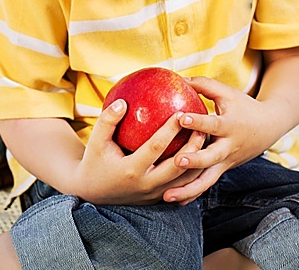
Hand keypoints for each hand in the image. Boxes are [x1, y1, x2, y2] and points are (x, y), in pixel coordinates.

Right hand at [73, 99, 204, 205]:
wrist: (93, 192)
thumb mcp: (96, 140)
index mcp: (131, 170)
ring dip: (197, 160)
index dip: (170, 131)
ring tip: (205, 139)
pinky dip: (192, 172)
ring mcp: (154, 194)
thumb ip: (108, 120)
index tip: (180, 113)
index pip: (155, 148)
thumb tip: (123, 101)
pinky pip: (181, 185)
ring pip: (184, 180)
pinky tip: (199, 154)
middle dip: (192, 146)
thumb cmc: (95, 161)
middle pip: (177, 166)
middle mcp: (146, 184)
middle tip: (202, 126)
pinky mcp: (159, 198)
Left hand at [161, 77, 281, 204]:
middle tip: (177, 161)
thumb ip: (203, 85)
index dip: (198, 122)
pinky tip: (174, 201)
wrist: (269, 127)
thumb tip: (177, 77)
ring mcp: (226, 162)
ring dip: (188, 189)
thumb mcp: (227, 93)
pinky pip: (206, 184)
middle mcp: (229, 147)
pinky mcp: (223, 170)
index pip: (213, 124)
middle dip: (195, 161)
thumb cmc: (243, 106)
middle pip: (212, 158)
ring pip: (207, 180)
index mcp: (230, 126)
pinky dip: (192, 194)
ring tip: (167, 195)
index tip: (181, 118)